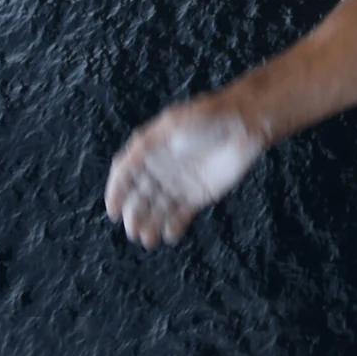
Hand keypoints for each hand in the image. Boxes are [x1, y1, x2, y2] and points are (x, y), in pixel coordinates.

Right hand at [104, 96, 262, 247]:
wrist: (243, 124)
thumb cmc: (206, 117)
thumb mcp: (170, 125)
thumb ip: (145, 147)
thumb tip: (120, 168)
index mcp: (150, 148)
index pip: (125, 173)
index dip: (116, 192)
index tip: (113, 211)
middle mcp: (161, 168)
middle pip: (139, 196)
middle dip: (134, 214)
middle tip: (133, 230)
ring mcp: (178, 183)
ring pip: (157, 209)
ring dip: (150, 225)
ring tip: (148, 239)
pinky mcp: (197, 195)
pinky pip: (180, 216)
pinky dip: (173, 227)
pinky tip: (169, 235)